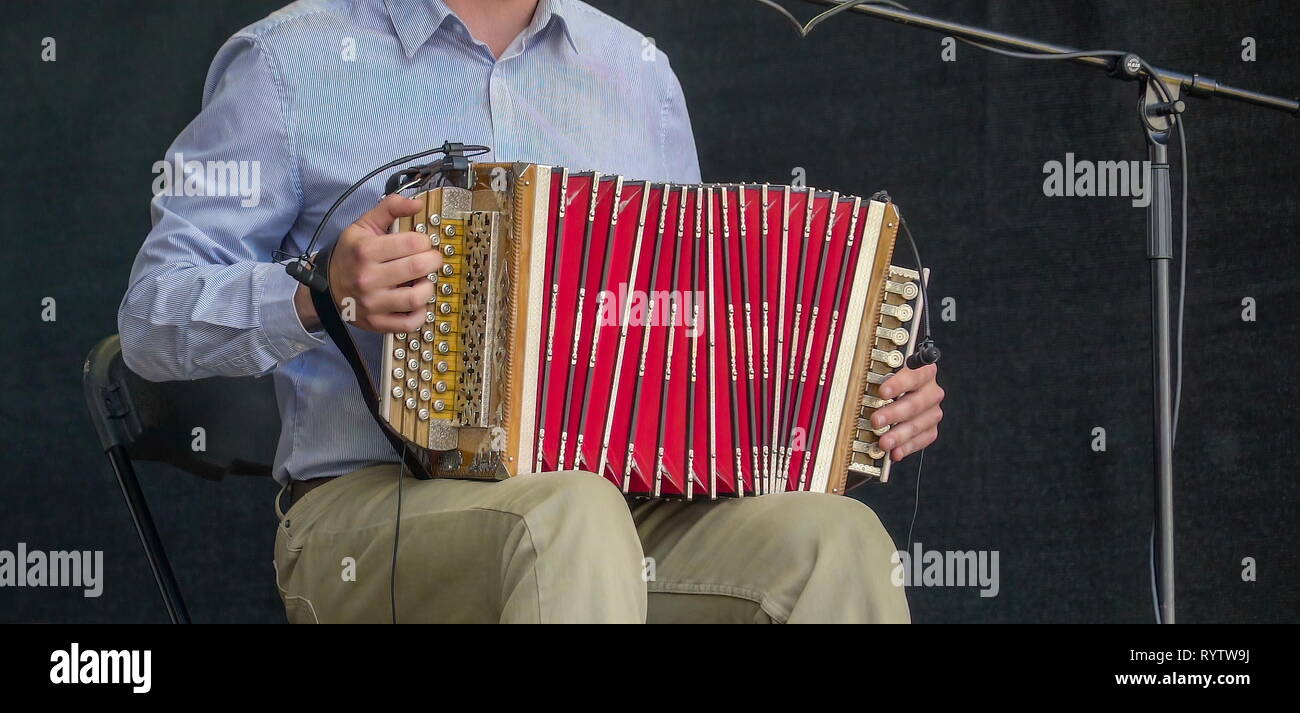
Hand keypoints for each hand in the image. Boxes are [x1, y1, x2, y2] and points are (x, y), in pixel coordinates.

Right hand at [306, 194, 443, 333]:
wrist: (327, 286)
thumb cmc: (351, 254)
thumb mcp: (364, 225)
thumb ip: (390, 208)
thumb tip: (417, 203)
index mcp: (365, 251)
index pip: (413, 243)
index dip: (425, 241)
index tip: (422, 243)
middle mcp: (368, 278)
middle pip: (418, 268)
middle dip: (433, 261)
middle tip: (430, 260)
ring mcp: (372, 303)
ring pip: (417, 297)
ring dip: (428, 286)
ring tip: (423, 280)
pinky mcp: (377, 323)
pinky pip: (410, 323)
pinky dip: (420, 313)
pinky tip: (416, 301)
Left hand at [871, 364, 943, 460]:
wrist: (909, 392)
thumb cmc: (892, 381)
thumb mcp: (886, 373)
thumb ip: (878, 377)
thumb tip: (854, 386)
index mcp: (923, 371)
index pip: (914, 376)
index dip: (898, 384)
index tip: (882, 392)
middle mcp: (931, 391)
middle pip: (915, 403)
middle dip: (893, 414)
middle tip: (876, 421)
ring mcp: (933, 411)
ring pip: (918, 424)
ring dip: (899, 435)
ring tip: (883, 443)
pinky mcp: (931, 428)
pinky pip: (922, 439)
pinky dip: (907, 447)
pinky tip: (895, 452)